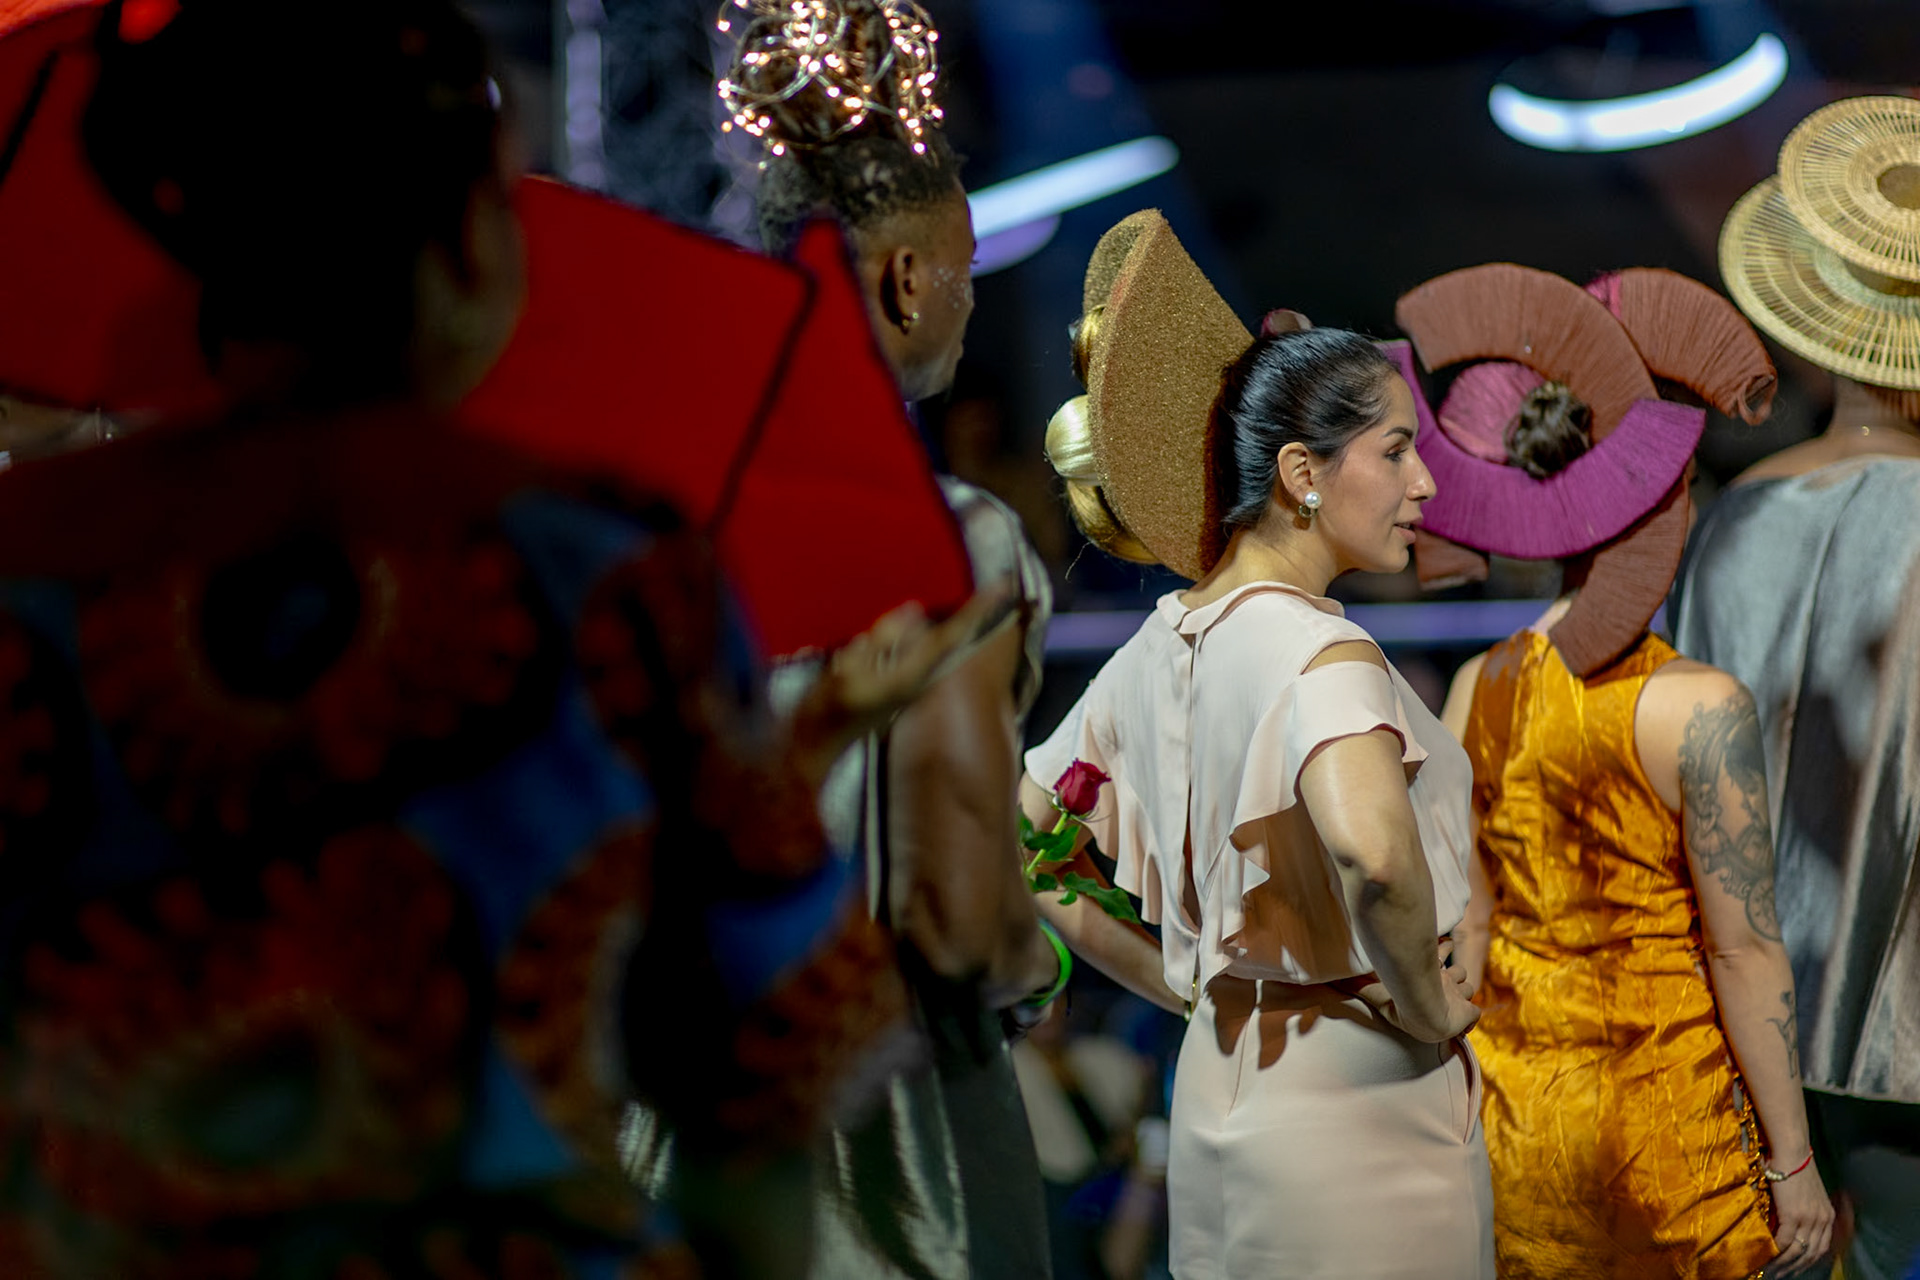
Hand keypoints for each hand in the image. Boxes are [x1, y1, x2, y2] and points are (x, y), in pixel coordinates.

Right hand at [790, 581, 1020, 774]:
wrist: (818, 742)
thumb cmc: (829, 708)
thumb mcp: (848, 669)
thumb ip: (882, 640)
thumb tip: (915, 610)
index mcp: (911, 675)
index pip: (952, 637)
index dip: (977, 611)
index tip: (1002, 588)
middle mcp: (919, 678)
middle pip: (956, 639)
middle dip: (976, 613)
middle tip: (1000, 585)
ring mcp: (911, 681)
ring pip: (943, 643)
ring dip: (959, 621)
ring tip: (977, 594)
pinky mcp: (901, 681)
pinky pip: (927, 649)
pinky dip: (938, 631)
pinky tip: (936, 617)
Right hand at [1352, 941, 1480, 1042]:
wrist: (1426, 1013)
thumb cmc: (1400, 999)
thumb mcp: (1372, 989)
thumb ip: (1352, 984)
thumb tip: (1326, 979)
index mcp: (1426, 973)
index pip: (1437, 956)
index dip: (1439, 953)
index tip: (1440, 950)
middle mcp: (1442, 982)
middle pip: (1455, 971)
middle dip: (1453, 973)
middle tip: (1448, 977)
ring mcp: (1456, 995)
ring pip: (1466, 987)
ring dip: (1462, 990)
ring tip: (1457, 994)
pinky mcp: (1468, 1012)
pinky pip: (1474, 1012)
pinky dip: (1471, 1015)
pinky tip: (1466, 1020)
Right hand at [1766, 1161, 1833, 1277]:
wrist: (1792, 1151)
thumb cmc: (1793, 1165)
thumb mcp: (1805, 1193)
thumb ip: (1800, 1209)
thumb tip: (1785, 1224)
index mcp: (1826, 1215)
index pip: (1820, 1248)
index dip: (1807, 1261)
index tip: (1794, 1268)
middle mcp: (1822, 1220)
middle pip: (1810, 1254)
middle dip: (1795, 1267)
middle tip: (1780, 1274)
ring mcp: (1809, 1218)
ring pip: (1797, 1251)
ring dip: (1784, 1263)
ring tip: (1772, 1270)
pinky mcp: (1794, 1215)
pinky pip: (1785, 1240)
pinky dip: (1776, 1251)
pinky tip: (1768, 1255)